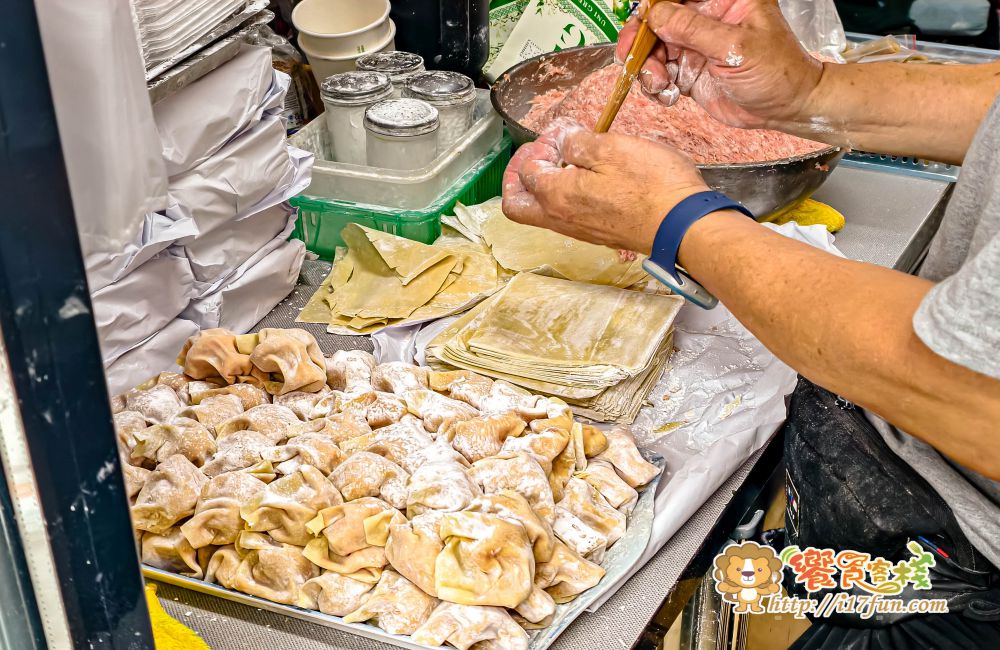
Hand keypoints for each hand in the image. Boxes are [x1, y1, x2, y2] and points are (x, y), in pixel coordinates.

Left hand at [502, 121, 708, 253]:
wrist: (683, 225)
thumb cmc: (652, 185)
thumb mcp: (611, 147)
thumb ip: (577, 141)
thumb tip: (561, 139)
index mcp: (556, 196)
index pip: (526, 171)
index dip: (538, 146)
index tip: (560, 134)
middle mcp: (561, 219)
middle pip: (517, 206)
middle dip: (518, 178)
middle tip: (535, 156)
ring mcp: (579, 230)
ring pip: (540, 213)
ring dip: (542, 187)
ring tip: (564, 163)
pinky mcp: (597, 233)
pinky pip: (564, 218)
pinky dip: (563, 197)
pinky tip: (586, 179)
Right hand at [616, 0, 823, 129]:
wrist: (785, 108)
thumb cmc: (777, 72)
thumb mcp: (735, 47)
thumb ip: (693, 29)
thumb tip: (656, 15)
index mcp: (722, 0)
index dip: (653, 7)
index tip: (640, 22)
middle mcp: (705, 19)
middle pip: (657, 21)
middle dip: (640, 41)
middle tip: (630, 57)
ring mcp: (694, 46)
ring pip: (653, 50)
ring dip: (647, 68)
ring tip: (659, 84)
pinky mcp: (688, 71)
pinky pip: (658, 74)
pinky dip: (655, 86)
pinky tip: (668, 94)